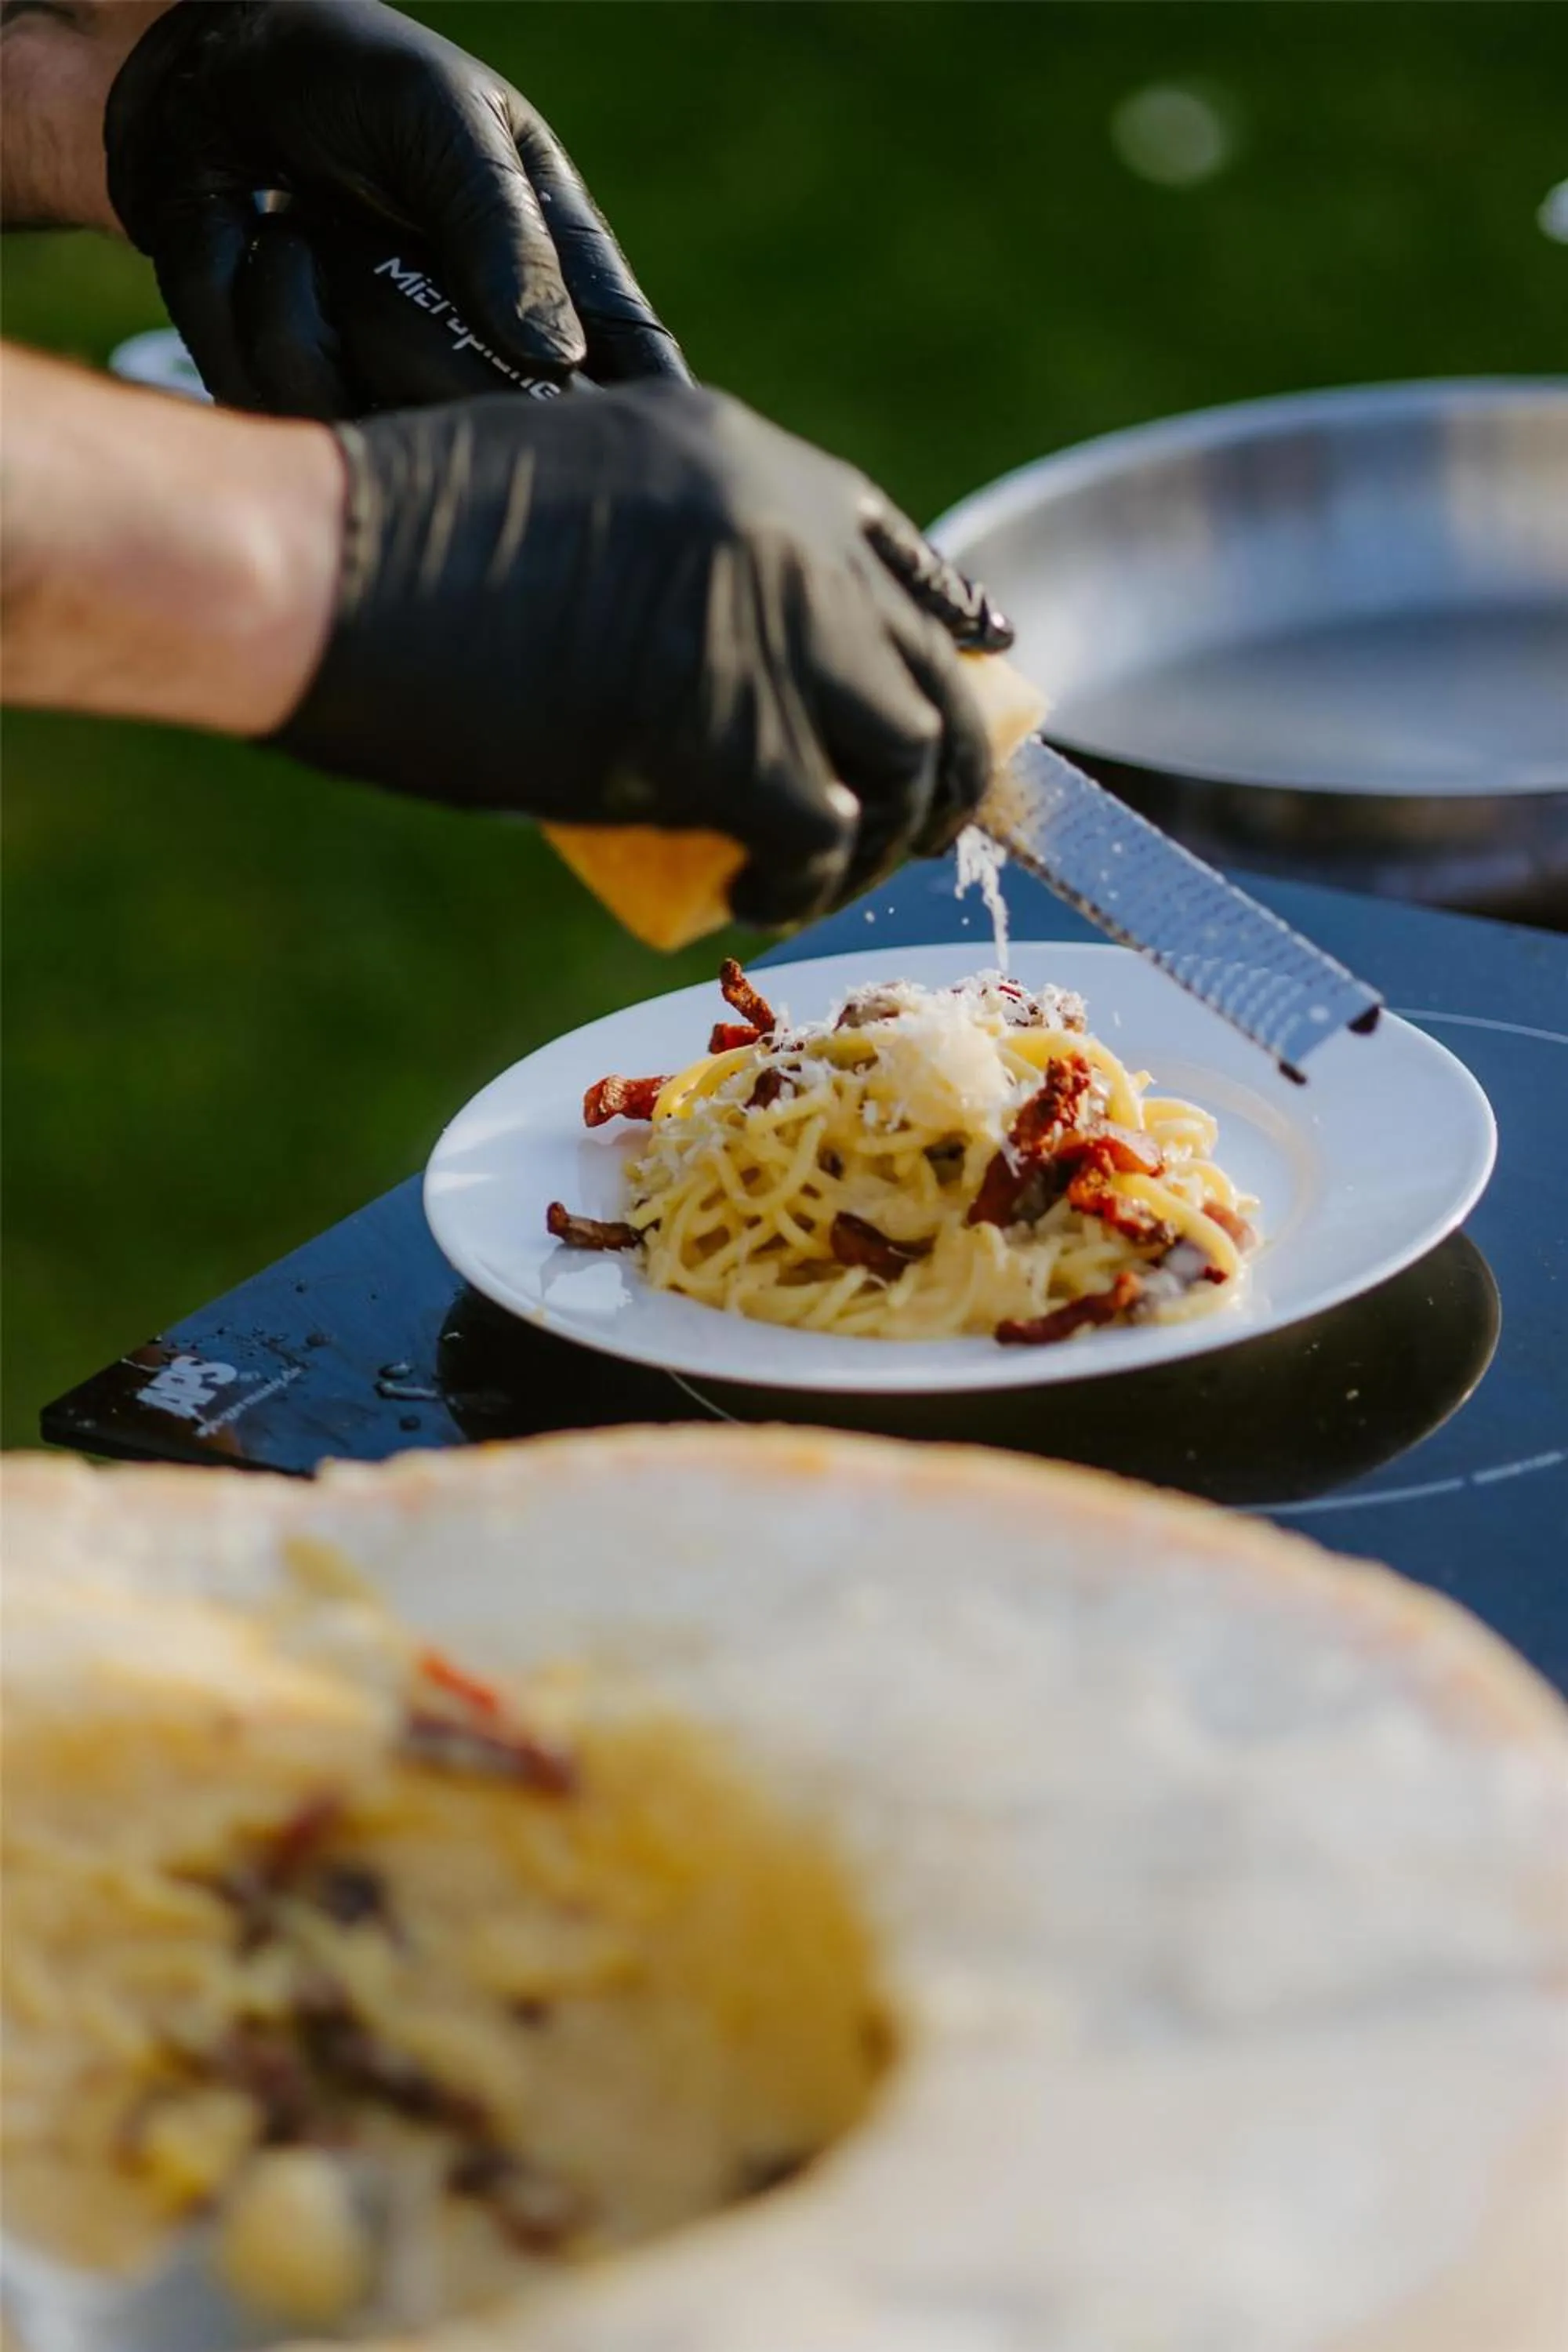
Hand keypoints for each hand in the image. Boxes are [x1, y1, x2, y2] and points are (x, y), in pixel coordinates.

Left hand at [103, 0, 685, 415]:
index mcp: (563, 284)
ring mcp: (401, 394)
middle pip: (507, 440)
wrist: (199, 80)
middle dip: (432, 352)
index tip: (620, 450)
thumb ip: (500, 228)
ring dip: (326, 305)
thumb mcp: (440, 118)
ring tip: (304, 225)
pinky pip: (293, 408)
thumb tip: (554, 357)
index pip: (638, 380)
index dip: (638, 430)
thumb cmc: (347, 76)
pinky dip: (255, 316)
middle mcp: (489, 363)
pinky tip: (257, 250)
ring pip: (390, 428)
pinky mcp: (311, 407)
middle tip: (375, 243)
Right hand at [275, 384, 1013, 926]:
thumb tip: (712, 666)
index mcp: (755, 460)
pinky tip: (748, 896)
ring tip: (806, 878)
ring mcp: (780, 632)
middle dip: (936, 775)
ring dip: (876, 843)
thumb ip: (672, 557)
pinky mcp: (739, 738)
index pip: (907, 564)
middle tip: (890, 836)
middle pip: (937, 680)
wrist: (323, 565)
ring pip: (912, 764)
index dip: (940, 655)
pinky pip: (828, 840)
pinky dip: (801, 889)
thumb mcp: (571, 498)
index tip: (937, 714)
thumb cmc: (395, 542)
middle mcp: (797, 534)